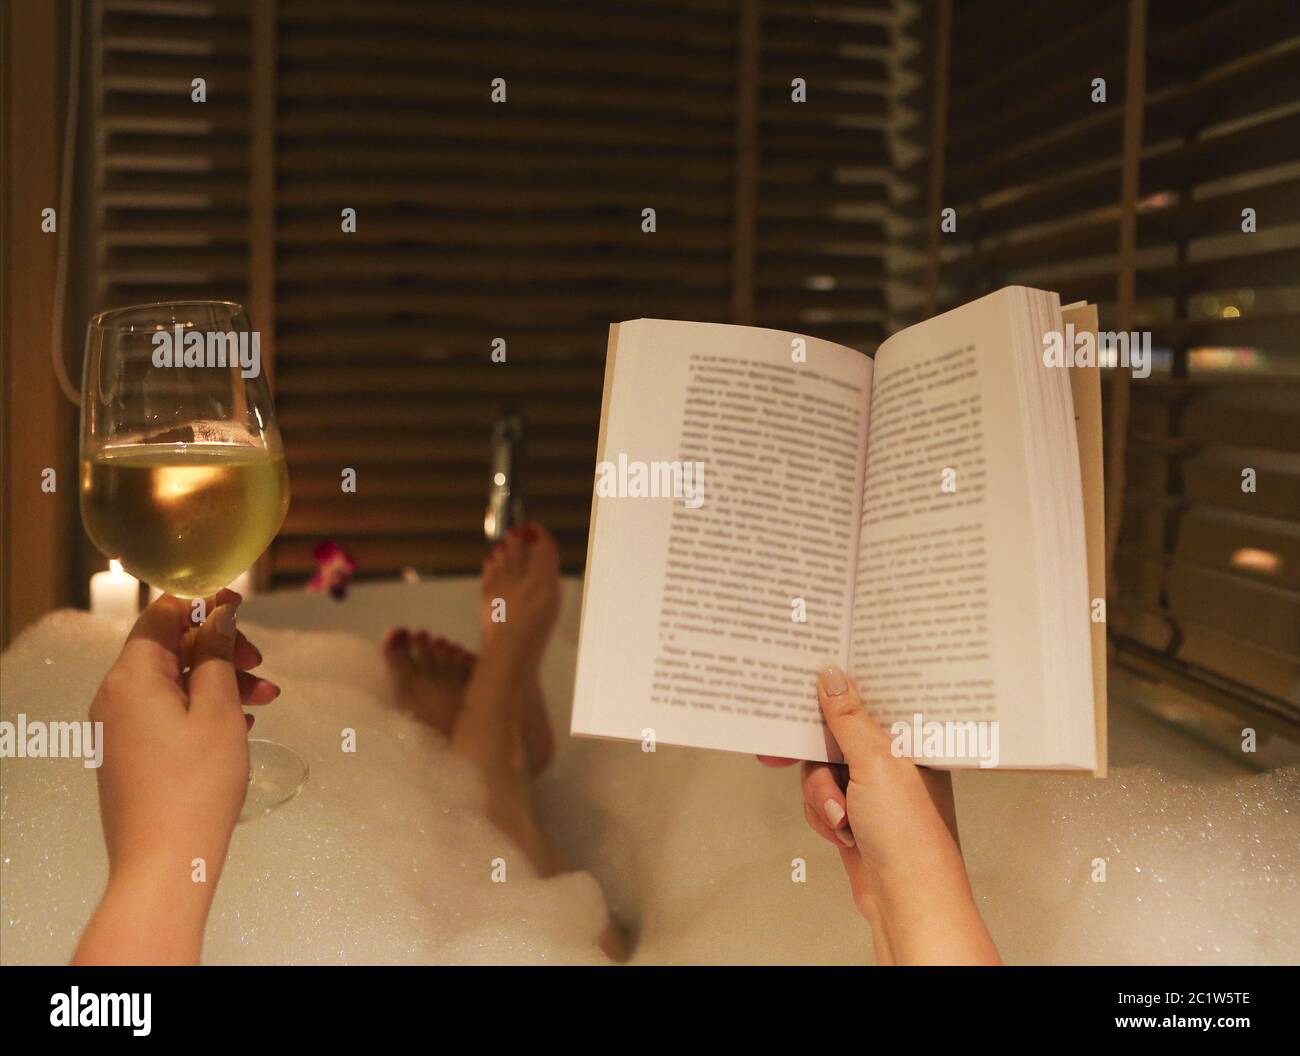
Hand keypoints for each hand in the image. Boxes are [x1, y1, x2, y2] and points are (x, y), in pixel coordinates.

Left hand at [72, 590, 278, 963]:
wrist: (165, 863)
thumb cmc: (196, 783)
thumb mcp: (218, 710)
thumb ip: (216, 655)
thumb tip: (216, 615)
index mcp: (130, 677)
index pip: (161, 614)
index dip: (203, 603)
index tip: (242, 606)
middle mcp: (114, 696)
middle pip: (168, 648)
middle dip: (219, 648)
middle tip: (261, 663)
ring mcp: (118, 728)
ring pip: (172, 682)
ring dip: (219, 680)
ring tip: (265, 698)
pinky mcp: (128, 754)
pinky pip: (166, 712)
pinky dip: (202, 707)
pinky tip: (240, 722)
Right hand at [760, 665, 998, 964]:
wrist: (906, 901)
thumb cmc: (911, 837)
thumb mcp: (876, 763)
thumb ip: (849, 719)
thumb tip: (832, 677)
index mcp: (910, 737)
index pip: (866, 697)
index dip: (830, 693)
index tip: (797, 691)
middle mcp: (892, 759)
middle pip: (834, 734)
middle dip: (816, 757)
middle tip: (779, 752)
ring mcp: (872, 788)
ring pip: (820, 769)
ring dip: (821, 794)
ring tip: (842, 815)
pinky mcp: (856, 813)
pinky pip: (820, 798)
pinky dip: (822, 814)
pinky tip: (842, 831)